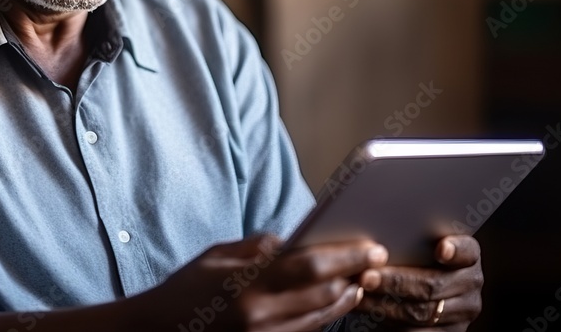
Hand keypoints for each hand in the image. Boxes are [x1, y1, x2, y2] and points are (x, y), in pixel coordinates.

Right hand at [133, 234, 388, 331]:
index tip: (371, 247)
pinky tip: (333, 304)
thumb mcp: (215, 256)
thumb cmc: (185, 290)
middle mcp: (259, 314)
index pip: (310, 266)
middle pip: (324, 296)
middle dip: (354, 277)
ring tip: (360, 283)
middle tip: (375, 262)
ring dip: (344, 300)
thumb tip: (291, 241)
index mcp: (246, 283)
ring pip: (320, 320)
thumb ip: (256, 247)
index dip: (346, 256)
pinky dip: (323, 319)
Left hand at [354, 235, 483, 329]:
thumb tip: (374, 237)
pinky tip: (369, 310)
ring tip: (360, 293)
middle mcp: (470, 283)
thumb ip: (407, 239)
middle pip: (433, 284)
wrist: (412, 294)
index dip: (455, 250)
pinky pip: (418, 331)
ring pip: (422, 311)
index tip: (440, 249)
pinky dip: (390, 321)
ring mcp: (463, 311)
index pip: (467, 251)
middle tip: (366, 276)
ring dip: (386, 303)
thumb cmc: (410, 259)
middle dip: (396, 281)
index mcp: (467, 256)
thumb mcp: (414, 247)